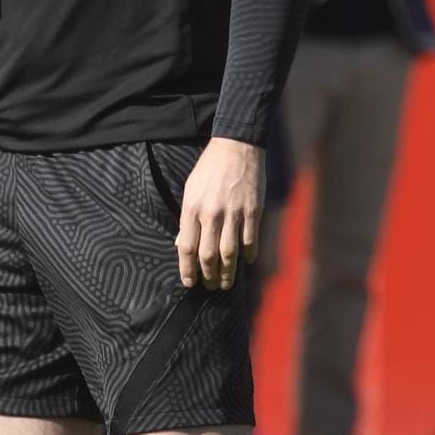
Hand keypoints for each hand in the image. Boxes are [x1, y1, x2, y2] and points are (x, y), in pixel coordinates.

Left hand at [175, 137, 263, 290]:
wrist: (236, 147)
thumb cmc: (209, 169)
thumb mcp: (190, 190)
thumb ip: (187, 218)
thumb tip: (181, 245)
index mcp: (192, 208)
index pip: (187, 247)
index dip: (187, 268)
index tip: (188, 282)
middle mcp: (212, 213)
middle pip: (208, 255)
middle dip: (207, 276)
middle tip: (209, 287)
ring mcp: (233, 213)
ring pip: (229, 253)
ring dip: (227, 273)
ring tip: (225, 284)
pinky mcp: (252, 211)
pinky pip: (249, 240)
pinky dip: (248, 254)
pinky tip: (246, 262)